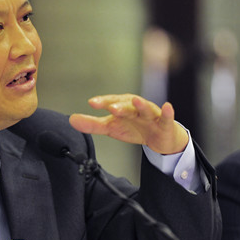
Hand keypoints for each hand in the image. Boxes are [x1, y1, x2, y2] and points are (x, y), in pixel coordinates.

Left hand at [69, 94, 188, 153]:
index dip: (102, 102)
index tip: (92, 103)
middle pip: (127, 105)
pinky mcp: (164, 123)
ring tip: (135, 100)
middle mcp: (136, 107)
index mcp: (122, 106)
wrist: (159, 138)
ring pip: (145, 109)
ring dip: (140, 105)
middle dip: (119, 105)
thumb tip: (71, 119)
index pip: (111, 102)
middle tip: (111, 108)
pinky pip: (166, 117)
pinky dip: (168, 112)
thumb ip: (92, 124)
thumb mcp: (111, 127)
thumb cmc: (134, 128)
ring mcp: (151, 115)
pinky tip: (168, 106)